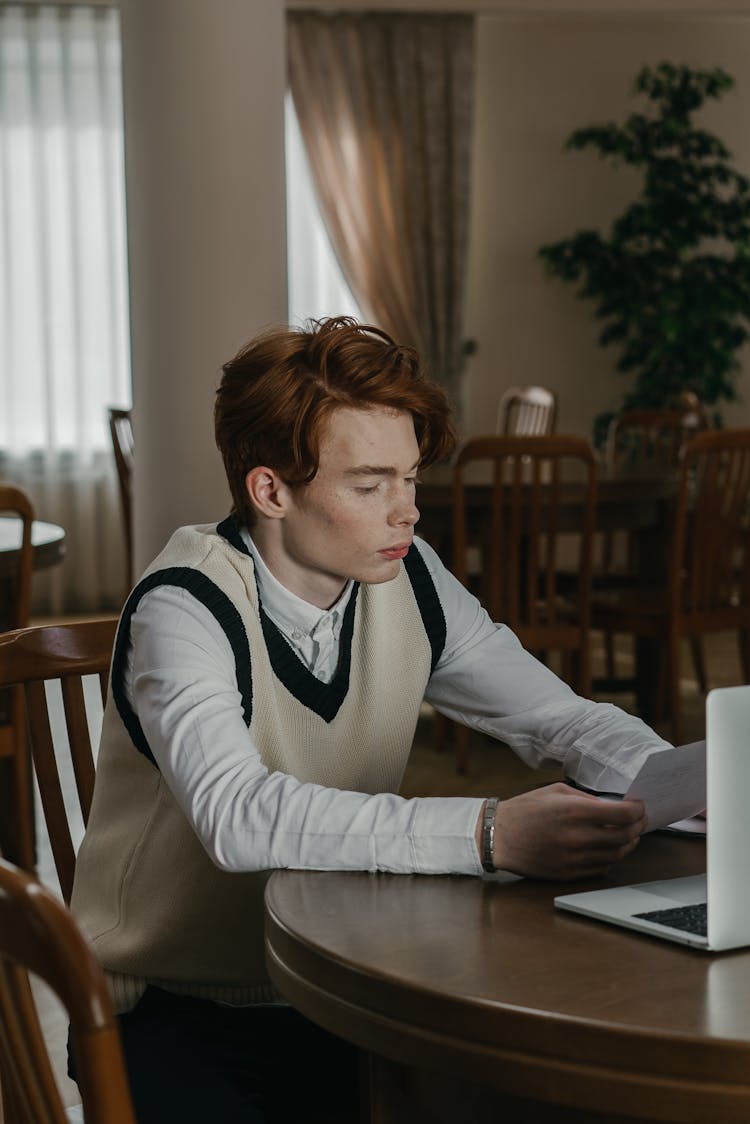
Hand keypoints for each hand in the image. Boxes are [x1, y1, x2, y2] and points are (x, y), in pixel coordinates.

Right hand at [489, 783, 646, 879]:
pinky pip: (601, 868)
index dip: (637, 810)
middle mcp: (578, 837)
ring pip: (616, 855)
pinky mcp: (569, 873)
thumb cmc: (525, 810)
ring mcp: (574, 858)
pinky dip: (611, 858)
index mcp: (575, 811)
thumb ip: (586, 799)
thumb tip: (611, 807)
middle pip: (624, 836)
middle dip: (637, 827)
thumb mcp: (556, 791)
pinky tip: (610, 849)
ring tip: (629, 835)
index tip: (639, 806)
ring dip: (628, 844)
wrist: (499, 836)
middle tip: (639, 821)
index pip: (622, 815)